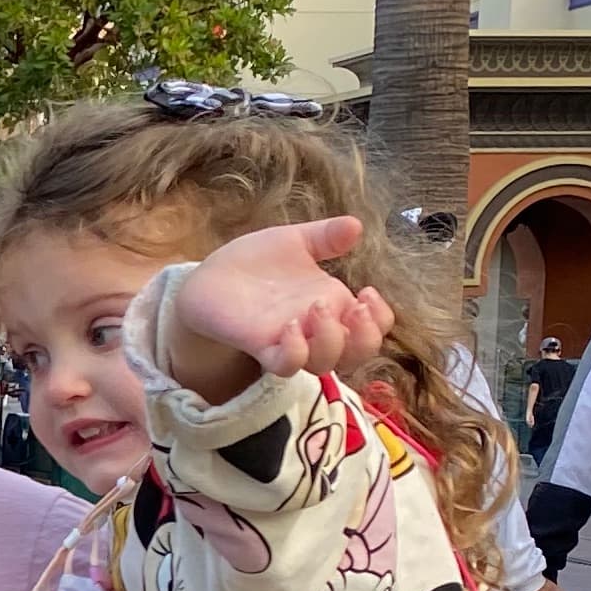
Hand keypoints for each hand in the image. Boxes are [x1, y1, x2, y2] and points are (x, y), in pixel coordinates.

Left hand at [163, 217, 395, 397]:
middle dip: (366, 336)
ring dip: (331, 339)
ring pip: (324, 364)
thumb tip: (355, 225)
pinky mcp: (260, 347)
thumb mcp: (294, 241)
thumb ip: (325, 236)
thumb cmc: (256, 262)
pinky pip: (285, 365)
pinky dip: (293, 351)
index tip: (368, 292)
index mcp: (333, 304)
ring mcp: (289, 341)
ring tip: (316, 306)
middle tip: (356, 305)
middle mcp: (316, 328)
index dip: (381, 319)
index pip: (373, 327)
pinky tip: (288, 325)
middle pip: (357, 355)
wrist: (210, 277)